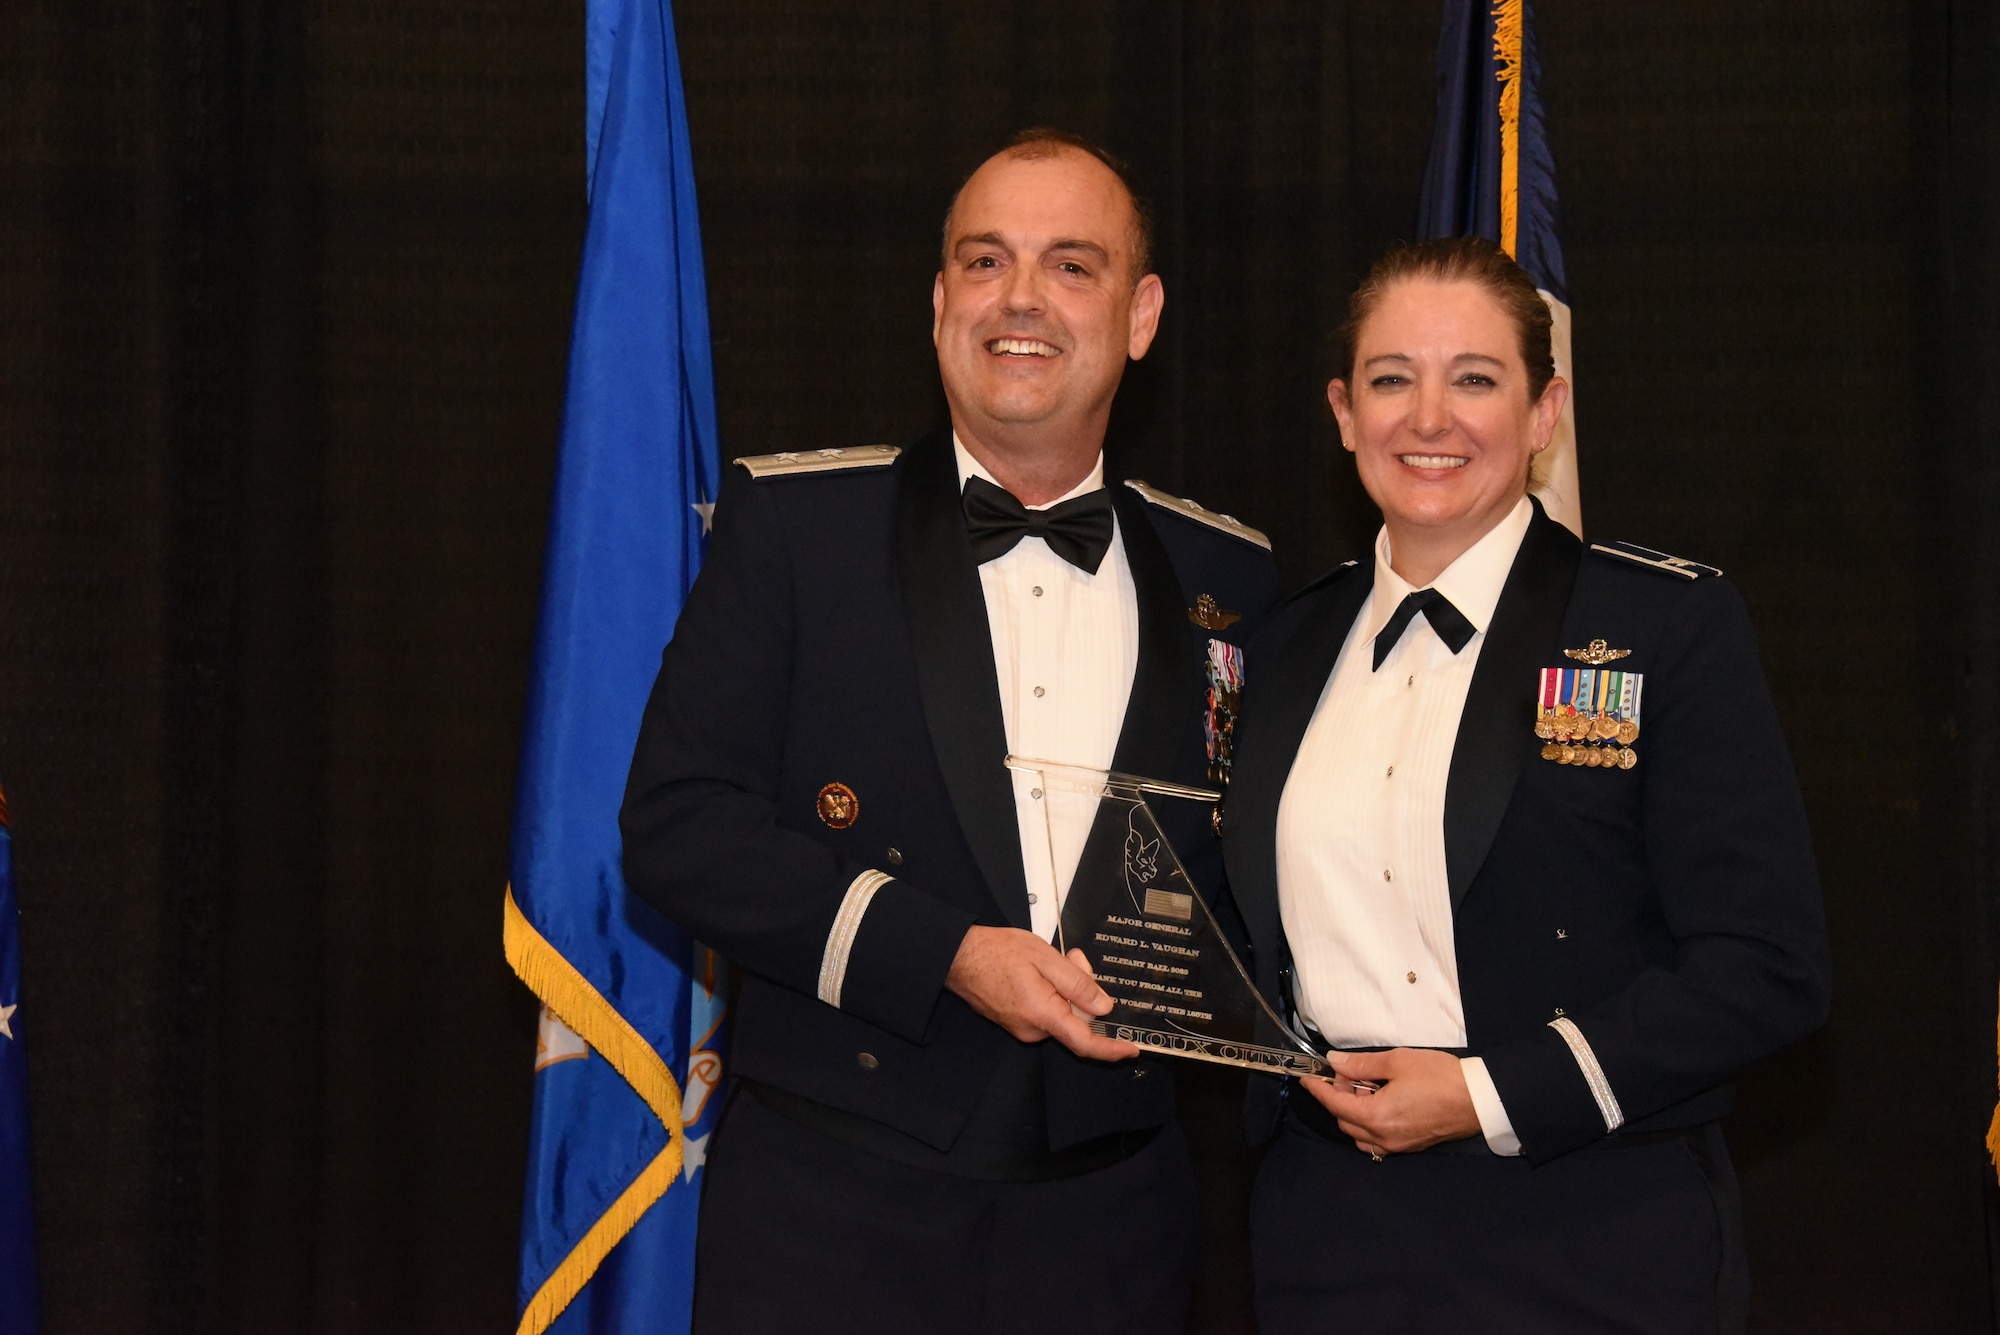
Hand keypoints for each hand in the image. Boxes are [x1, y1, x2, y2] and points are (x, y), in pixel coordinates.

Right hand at [945, 926, 1141, 1062]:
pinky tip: (1041, 970)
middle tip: (1075, 958)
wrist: (958, 956)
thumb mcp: (1045, 958)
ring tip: (1054, 958)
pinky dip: (1052, 992)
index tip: (1131, 1050)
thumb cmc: (996, 952)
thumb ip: (1077, 983)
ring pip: (1061, 1012)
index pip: (1084, 1042)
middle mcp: (1032, 1029)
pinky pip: (1046, 1011)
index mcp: (1042, 1014)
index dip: (1111, 1049)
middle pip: (1075, 1019)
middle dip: (1084, 990)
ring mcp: (1022, 1027)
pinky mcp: (1016, 1022)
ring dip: (1066, 988)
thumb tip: (1104, 1007)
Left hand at [1301, 1048, 1480, 1157]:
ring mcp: (1398, 1146)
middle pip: (1345, 1122)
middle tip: (1349, 1074)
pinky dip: (1369, 1124)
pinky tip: (1381, 1102)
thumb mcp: (1398, 1061)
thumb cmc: (1440, 1077)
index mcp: (1377, 1117)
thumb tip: (1335, 1062)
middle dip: (1339, 1098)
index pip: (1335, 1105)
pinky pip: (1377, 1141)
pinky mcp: (1410, 1146)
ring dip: (1354, 1113)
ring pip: (1359, 1135)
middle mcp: (1384, 1138)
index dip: (1318, 1090)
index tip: (1308, 1077)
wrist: (1479, 1099)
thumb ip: (1361, 1063)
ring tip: (1367, 1087)